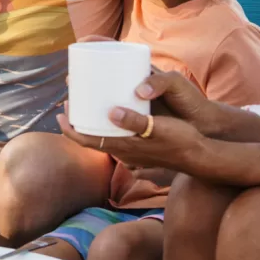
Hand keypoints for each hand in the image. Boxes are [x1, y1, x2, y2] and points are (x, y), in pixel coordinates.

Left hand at [59, 108, 207, 175]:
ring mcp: (131, 152)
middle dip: (77, 123)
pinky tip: (111, 115)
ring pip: (102, 139)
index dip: (69, 128)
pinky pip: (114, 138)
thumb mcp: (157, 128)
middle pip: (90, 139)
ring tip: (86, 106)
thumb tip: (111, 112)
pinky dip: (105, 128)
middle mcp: (123, 152)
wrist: (199, 156)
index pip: (86, 140)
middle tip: (70, 103)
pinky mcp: (140, 149)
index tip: (60, 114)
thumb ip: (134, 121)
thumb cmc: (180, 140)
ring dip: (90, 125)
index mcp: (122, 147)